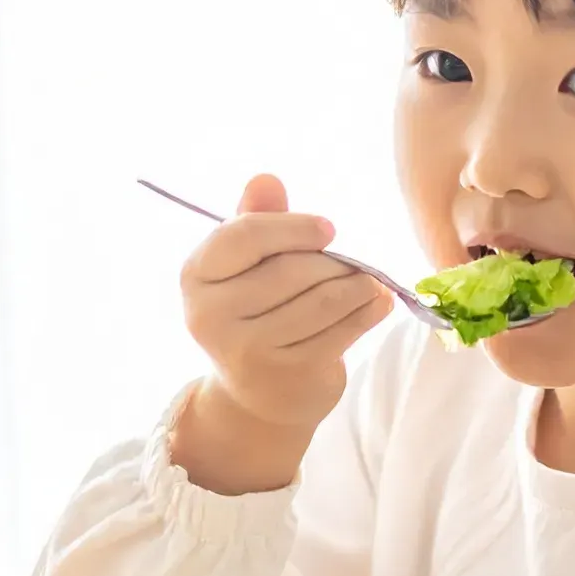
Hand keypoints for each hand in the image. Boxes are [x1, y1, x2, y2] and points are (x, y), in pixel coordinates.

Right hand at [171, 175, 393, 492]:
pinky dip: (368, 312)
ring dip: (359, 285)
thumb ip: (255, 221)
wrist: (258, 396)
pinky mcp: (288, 374)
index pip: (244, 236)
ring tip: (372, 281)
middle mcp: (211, 315)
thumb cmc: (256, 312)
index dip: (293, 227)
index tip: (329, 231)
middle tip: (357, 262)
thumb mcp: (247, 266)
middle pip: (291, 270)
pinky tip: (378, 302)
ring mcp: (248, 350)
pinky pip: (341, 331)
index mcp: (195, 276)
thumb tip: (265, 179)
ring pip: (322, 300)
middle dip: (334, 262)